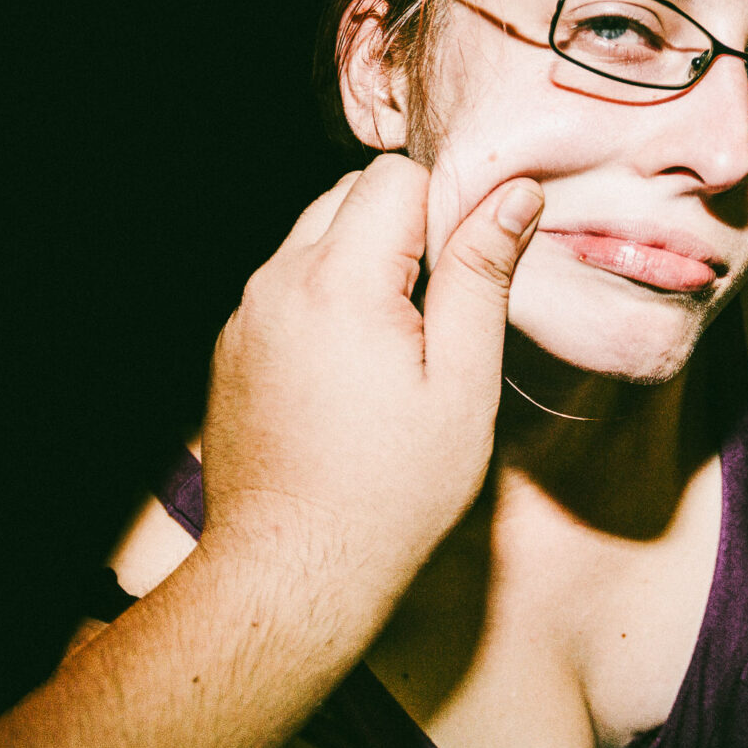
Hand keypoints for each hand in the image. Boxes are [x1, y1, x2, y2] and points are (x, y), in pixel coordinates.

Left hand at [0, 157, 543, 747]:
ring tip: (398, 342)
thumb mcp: (463, 384)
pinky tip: (353, 369)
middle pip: (351, 193)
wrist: (291, 572)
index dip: (446, 209)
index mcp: (341, 281)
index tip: (469, 272)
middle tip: (441, 309)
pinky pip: (288, 284)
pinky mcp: (233, 346)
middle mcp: (279, 281)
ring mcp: (247, 314)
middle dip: (405, 226)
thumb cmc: (391, 491)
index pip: (397, 176)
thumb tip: (514, 194)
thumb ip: (481, 277)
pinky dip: (327, 296)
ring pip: (316, 234)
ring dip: (365, 258)